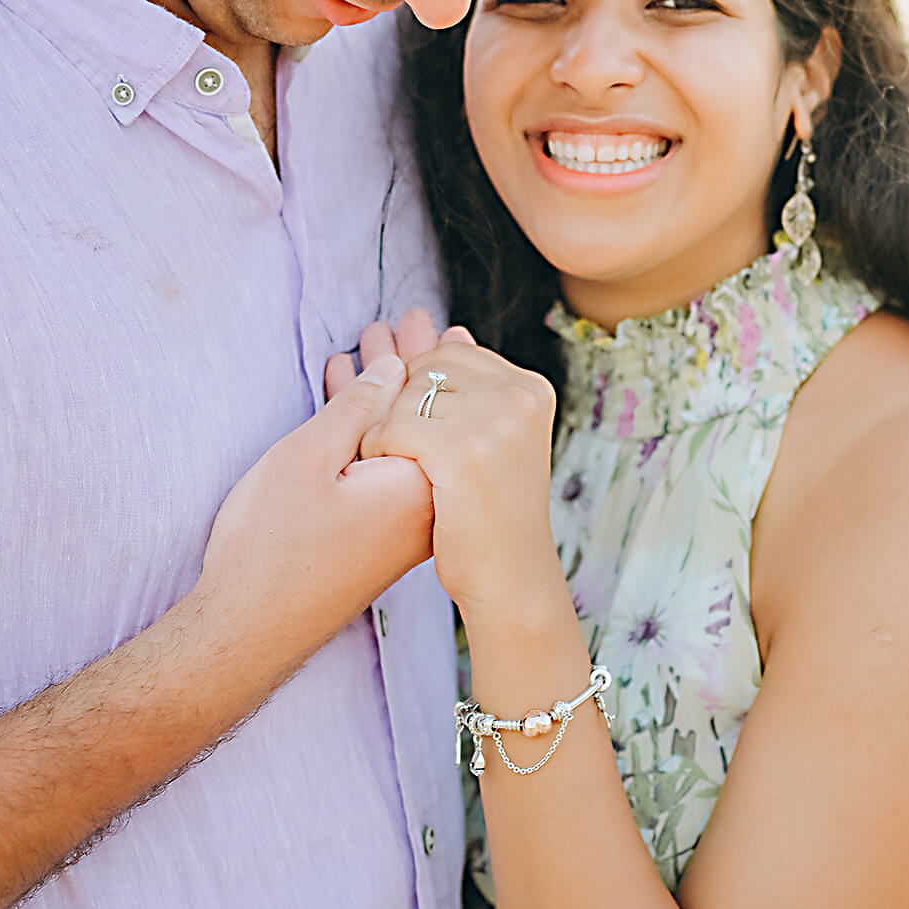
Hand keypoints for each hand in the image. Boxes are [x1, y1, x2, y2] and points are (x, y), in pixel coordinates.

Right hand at [192, 354, 433, 694]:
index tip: (416, 318)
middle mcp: (423, 504)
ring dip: (381, 396)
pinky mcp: (382, 539)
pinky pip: (386, 467)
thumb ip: (357, 407)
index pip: (430, 402)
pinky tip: (348, 401)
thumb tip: (397, 367)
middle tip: (402, 321)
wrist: (248, 632)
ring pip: (401, 440)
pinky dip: (368, 431)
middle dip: (405, 367)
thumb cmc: (271, 545)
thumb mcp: (309, 456)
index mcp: (418, 481)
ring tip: (370, 346)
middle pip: (421, 418)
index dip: (417, 354)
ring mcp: (404, 526)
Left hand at [348, 321, 564, 628]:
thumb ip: (476, 385)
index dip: (418, 386)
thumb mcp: (498, 438)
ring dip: (385, 427)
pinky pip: (392, 427)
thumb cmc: (492, 513)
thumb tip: (449, 327)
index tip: (415, 427)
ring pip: (405, 395)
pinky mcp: (461, 451)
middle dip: (397, 403)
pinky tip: (384, 474)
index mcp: (530, 386)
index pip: (451, 352)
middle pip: (425, 369)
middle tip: (397, 446)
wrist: (510, 581)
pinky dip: (377, 449)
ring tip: (394, 462)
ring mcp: (494, 421)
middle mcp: (518, 394)